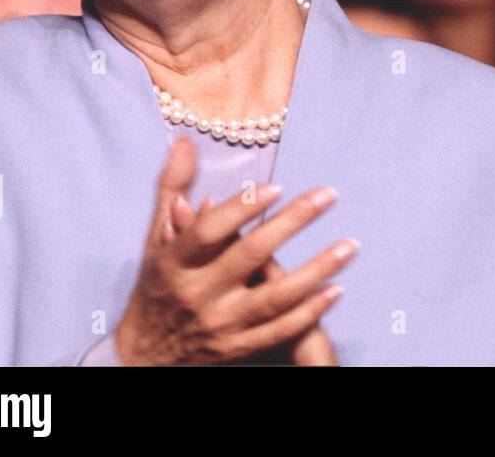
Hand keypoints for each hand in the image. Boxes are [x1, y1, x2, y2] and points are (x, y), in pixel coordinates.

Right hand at [113, 138, 357, 364]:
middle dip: (292, 222)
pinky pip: (279, 330)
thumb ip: (173, 189)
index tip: (277, 186)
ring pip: (274, 297)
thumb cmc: (157, 286)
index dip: (241, 208)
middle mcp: (197, 293)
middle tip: (328, 195)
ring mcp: (220, 324)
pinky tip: (337, 289)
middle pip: (249, 255)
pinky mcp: (237, 347)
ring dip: (317, 269)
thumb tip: (184, 141)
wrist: (144, 354)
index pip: (208, 232)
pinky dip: (309, 311)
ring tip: (350, 245)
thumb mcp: (156, 238)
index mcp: (174, 262)